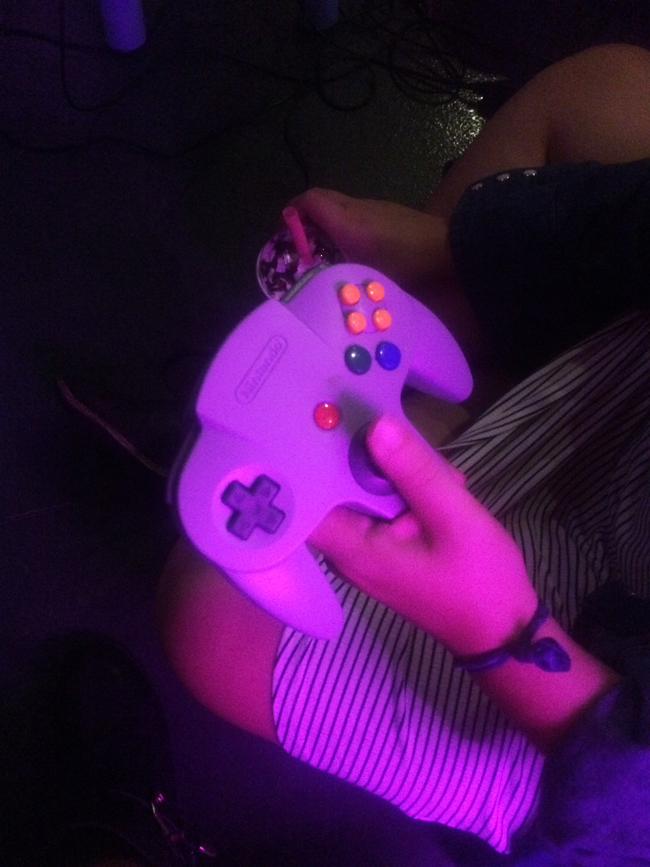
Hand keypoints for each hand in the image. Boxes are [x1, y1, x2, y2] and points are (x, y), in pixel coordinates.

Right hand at [289, 188, 455, 289]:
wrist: (451, 252)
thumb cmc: (410, 267)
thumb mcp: (368, 276)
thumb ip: (338, 271)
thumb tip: (314, 273)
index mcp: (349, 222)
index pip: (309, 201)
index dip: (292, 214)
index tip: (284, 236)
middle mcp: (358, 208)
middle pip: (321, 199)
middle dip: (305, 217)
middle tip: (299, 246)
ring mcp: (375, 207)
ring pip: (339, 206)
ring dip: (325, 222)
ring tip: (322, 252)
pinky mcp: (388, 212)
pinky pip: (356, 213)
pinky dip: (344, 225)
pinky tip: (351, 251)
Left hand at [310, 414, 537, 655]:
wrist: (505, 631)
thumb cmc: (480, 580)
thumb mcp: (453, 517)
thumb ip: (414, 471)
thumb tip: (376, 426)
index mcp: (352, 548)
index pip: (306, 495)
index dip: (313, 456)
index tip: (333, 422)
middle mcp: (347, 550)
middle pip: (340, 486)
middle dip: (378, 462)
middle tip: (425, 458)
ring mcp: (365, 551)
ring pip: (368, 492)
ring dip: (404, 477)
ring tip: (448, 482)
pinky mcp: (384, 549)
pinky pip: (384, 508)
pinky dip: (410, 495)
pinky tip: (445, 494)